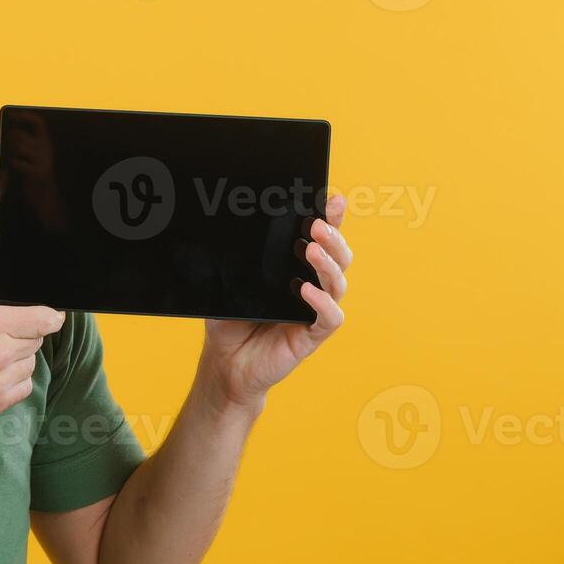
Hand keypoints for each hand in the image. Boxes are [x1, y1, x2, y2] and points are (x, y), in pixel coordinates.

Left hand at [199, 193, 352, 414]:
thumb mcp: (229, 283)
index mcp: (296, 269)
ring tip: (311, 249)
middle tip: (317, 226)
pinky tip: (306, 290)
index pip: (320, 240)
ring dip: (327, 264)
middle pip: (338, 257)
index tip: (332, 200)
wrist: (225, 363)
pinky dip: (322, 302)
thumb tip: (234, 229)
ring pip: (337, 284)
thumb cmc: (230, 320)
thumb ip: (238, 260)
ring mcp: (315, 311)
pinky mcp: (312, 336)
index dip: (331, 219)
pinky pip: (329, 318)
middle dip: (333, 238)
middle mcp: (313, 286)